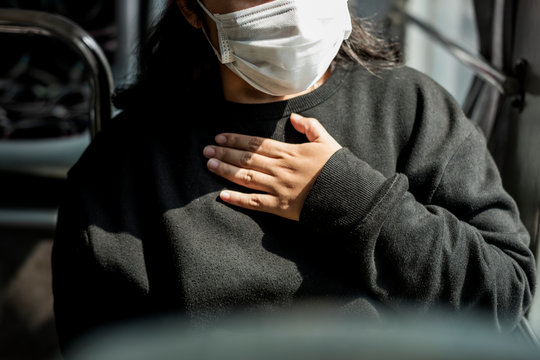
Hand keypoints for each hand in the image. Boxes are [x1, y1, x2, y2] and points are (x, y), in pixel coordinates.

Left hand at [203, 113, 341, 220]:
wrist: (349, 195)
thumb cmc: (338, 169)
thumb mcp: (327, 142)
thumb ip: (311, 127)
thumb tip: (294, 117)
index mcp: (289, 152)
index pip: (256, 144)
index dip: (236, 140)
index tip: (220, 137)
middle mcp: (280, 168)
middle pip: (247, 158)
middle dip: (225, 153)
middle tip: (206, 150)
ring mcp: (279, 188)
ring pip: (246, 177)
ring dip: (226, 171)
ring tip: (210, 165)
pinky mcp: (281, 206)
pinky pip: (255, 202)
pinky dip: (237, 199)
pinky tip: (222, 195)